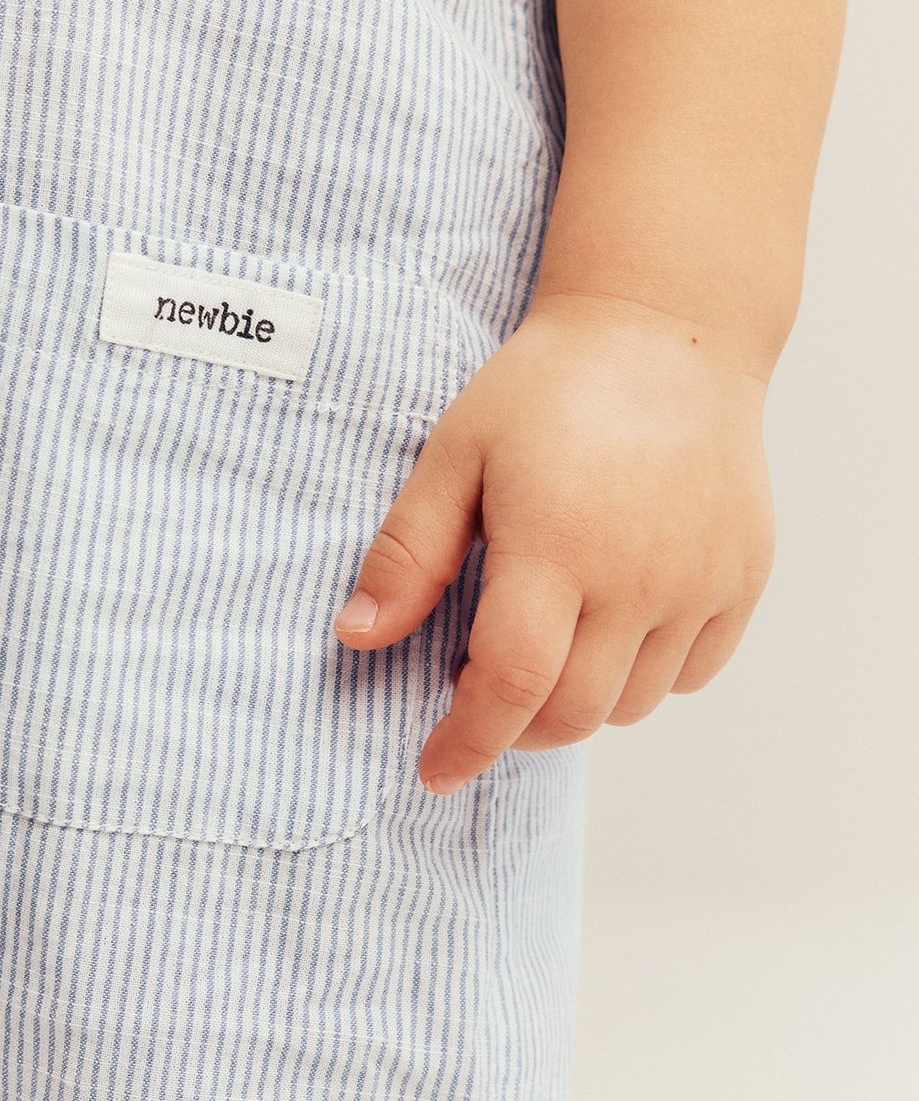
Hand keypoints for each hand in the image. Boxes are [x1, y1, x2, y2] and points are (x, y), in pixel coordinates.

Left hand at [332, 294, 776, 793]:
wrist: (666, 332)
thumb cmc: (548, 389)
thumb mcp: (455, 455)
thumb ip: (409, 554)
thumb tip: (356, 637)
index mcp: (556, 545)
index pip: (511, 687)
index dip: (467, 742)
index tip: (435, 769)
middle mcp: (638, 575)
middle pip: (572, 713)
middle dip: (514, 728)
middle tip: (481, 687)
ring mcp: (700, 580)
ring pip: (633, 704)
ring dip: (578, 701)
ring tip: (549, 641)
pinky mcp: (743, 576)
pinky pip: (691, 672)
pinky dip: (646, 674)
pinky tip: (613, 622)